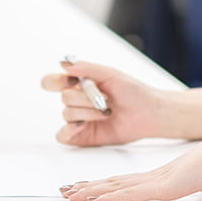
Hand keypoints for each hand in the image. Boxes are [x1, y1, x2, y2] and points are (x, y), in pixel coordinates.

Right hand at [40, 59, 164, 146]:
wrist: (148, 113)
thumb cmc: (133, 91)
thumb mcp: (111, 73)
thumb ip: (87, 68)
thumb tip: (65, 65)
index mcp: (79, 84)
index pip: (53, 81)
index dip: (55, 81)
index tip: (71, 80)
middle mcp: (77, 101)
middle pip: (64, 97)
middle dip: (86, 98)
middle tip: (105, 99)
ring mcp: (78, 119)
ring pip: (67, 114)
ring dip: (89, 112)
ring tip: (107, 112)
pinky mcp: (82, 136)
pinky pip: (62, 135)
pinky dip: (71, 130)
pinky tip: (85, 125)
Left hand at [60, 126, 201, 200]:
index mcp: (163, 177)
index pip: (126, 182)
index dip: (105, 185)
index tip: (88, 187)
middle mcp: (154, 177)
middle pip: (113, 182)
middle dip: (88, 186)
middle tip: (66, 189)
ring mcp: (155, 180)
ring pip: (114, 187)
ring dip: (90, 191)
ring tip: (69, 194)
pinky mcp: (161, 186)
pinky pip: (129, 194)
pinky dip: (108, 197)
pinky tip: (92, 200)